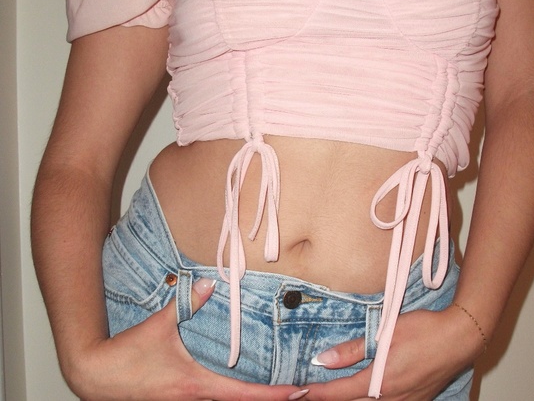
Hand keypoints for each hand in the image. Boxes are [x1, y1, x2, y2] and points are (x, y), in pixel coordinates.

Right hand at [68, 278, 307, 400]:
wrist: (94, 377)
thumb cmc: (127, 356)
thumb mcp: (159, 326)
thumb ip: (186, 302)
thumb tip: (211, 282)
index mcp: (197, 385)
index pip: (245, 395)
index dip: (274, 394)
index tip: (299, 390)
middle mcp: (195, 400)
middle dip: (270, 399)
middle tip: (298, 390)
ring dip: (251, 399)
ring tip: (277, 390)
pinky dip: (230, 397)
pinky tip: (237, 387)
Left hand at [304, 307, 482, 400]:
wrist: (460, 338)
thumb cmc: (423, 331)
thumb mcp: (384, 334)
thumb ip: (353, 350)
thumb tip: (323, 360)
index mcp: (379, 382)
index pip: (338, 394)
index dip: (316, 394)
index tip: (298, 393)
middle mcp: (390, 399)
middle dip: (329, 400)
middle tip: (310, 393)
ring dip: (348, 400)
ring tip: (331, 392)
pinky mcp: (415, 400)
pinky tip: (363, 393)